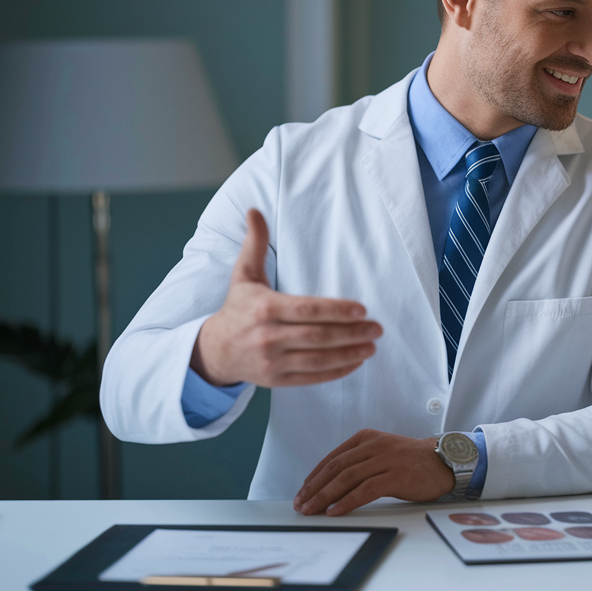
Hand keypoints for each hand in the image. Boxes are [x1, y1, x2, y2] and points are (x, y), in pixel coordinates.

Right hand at [190, 209, 382, 387]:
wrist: (214, 350)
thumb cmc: (237, 308)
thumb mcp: (243, 275)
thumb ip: (255, 244)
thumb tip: (254, 210)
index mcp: (264, 308)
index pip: (307, 310)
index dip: (336, 310)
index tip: (362, 309)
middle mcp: (267, 336)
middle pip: (317, 336)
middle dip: (351, 333)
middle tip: (377, 328)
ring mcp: (272, 361)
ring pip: (318, 359)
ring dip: (349, 353)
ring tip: (372, 345)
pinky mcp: (276, 380)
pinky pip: (311, 377)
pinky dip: (336, 371)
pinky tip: (356, 362)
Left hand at [294, 430, 455, 515]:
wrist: (444, 462)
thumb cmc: (411, 462)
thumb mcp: (382, 453)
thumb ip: (360, 462)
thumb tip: (331, 486)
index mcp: (367, 437)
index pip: (333, 458)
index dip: (314, 477)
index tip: (302, 493)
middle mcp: (374, 445)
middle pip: (336, 468)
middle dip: (315, 488)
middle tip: (301, 504)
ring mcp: (386, 459)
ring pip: (347, 478)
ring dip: (325, 497)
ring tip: (312, 510)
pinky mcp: (397, 476)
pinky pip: (365, 490)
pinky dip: (347, 502)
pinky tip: (335, 511)